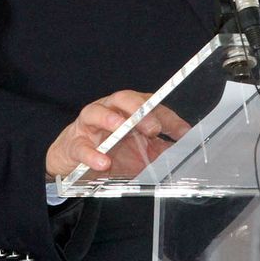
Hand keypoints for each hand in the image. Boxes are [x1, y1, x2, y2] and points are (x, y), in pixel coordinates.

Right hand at [44, 90, 191, 179]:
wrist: (73, 160)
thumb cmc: (109, 149)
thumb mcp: (139, 152)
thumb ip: (161, 150)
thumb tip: (186, 151)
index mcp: (128, 110)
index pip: (151, 106)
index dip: (168, 118)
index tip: (184, 133)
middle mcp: (110, 110)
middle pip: (124, 99)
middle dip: (140, 110)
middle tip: (154, 128)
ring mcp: (90, 125)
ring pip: (97, 112)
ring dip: (110, 118)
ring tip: (120, 128)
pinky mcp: (74, 143)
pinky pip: (81, 146)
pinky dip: (92, 154)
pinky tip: (103, 162)